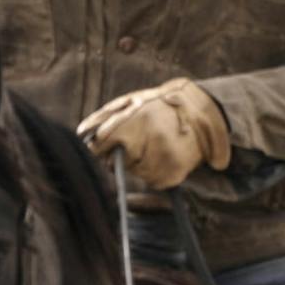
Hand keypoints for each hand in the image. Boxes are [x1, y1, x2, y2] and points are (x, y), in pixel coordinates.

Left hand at [77, 79, 229, 190]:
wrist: (202, 114)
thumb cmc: (160, 106)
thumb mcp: (133, 102)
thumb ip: (106, 117)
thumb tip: (81, 133)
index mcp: (138, 119)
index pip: (101, 143)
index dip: (99, 146)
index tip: (102, 146)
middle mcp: (152, 140)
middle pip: (117, 161)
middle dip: (122, 154)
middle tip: (138, 142)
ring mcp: (164, 159)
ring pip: (134, 173)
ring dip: (139, 164)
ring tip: (155, 147)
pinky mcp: (173, 175)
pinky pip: (151, 181)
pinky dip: (154, 172)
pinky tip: (163, 157)